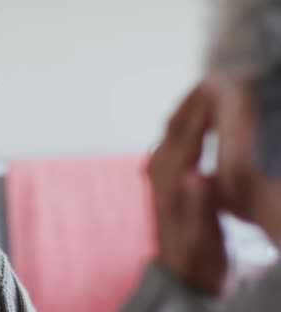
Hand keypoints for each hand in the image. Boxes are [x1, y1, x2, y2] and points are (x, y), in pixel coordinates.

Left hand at [148, 83, 225, 295]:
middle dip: (195, 100)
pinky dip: (191, 122)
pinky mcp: (164, 175)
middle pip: (175, 125)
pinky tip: (206, 117)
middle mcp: (157, 171)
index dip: (202, 108)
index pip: (185, 135)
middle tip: (219, 74)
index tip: (220, 83)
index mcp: (167, 181)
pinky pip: (177, 139)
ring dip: (192, 108)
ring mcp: (158, 172)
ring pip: (174, 129)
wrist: (181, 273)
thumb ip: (197, 205)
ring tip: (214, 87)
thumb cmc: (196, 256)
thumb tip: (195, 174)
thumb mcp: (201, 236)